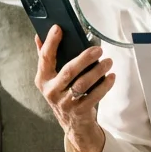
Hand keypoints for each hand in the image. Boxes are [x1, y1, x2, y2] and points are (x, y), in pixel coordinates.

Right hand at [34, 26, 115, 151]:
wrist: (72, 123)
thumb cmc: (62, 94)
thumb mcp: (51, 78)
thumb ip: (45, 58)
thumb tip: (39, 36)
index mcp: (42, 80)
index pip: (44, 58)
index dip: (51, 42)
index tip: (58, 28)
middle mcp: (51, 92)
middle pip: (68, 71)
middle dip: (85, 58)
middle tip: (98, 49)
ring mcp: (65, 103)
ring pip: (83, 84)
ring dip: (98, 71)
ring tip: (108, 61)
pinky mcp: (79, 111)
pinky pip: (94, 96)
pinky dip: (104, 85)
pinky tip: (111, 76)